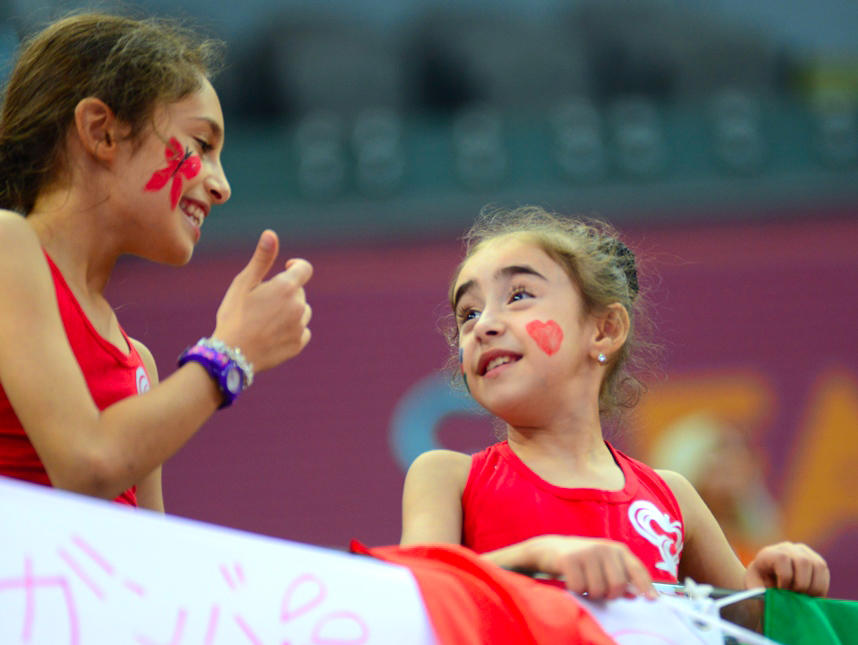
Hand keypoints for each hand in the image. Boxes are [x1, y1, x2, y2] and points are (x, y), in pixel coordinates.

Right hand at [213, 230, 312, 371]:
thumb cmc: (234, 315)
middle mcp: (298, 306)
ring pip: (302, 311)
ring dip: (290, 311)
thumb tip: (271, 233)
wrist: (231, 354)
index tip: (285, 268)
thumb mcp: (244, 283)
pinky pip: (302, 331)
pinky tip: (272, 334)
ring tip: (265, 320)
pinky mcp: (299, 344)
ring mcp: (300, 327)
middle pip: (299, 292)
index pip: (305, 269)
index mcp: (286, 288)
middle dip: (286, 292)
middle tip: (261, 303)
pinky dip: (291, 330)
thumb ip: (262, 259)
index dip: (296, 266)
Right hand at [527, 535, 655, 599]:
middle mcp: (604, 548)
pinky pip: (580, 588)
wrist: (550, 548)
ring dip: (590, 593)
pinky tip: (572, 580)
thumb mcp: (604, 563)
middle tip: (599, 590)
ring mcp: (587, 552)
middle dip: (609, 594)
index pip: (637, 569)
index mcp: (617, 549)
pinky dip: (576, 590)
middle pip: (618, 585)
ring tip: (584, 582)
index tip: (652, 600)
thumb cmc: (583, 560)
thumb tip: (638, 595)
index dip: (645, 586)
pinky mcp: (570, 559)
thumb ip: (622, 576)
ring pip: (598, 590)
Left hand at [745, 541, 828, 596]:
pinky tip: (811, 595)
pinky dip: (821, 586)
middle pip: (803, 561)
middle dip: (801, 584)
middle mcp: (787, 548)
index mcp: (769, 553)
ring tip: (804, 597)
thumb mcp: (754, 588)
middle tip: (795, 596)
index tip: (782, 591)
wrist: (769, 584)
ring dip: (814, 586)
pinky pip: (824, 571)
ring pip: (818, 565)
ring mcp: (803, 552)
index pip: (782, 558)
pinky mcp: (815, 560)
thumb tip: (771, 594)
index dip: (785, 578)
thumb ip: (759, 591)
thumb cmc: (760, 587)